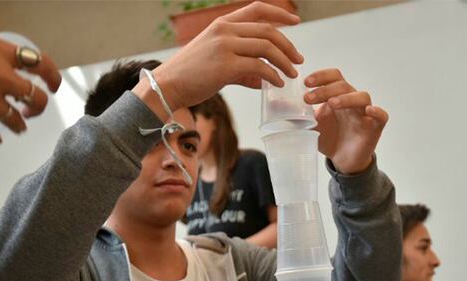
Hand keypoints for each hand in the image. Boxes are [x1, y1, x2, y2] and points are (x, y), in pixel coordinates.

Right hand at [134, 1, 302, 118]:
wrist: (168, 85)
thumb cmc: (191, 75)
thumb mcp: (215, 59)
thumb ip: (241, 66)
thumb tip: (263, 79)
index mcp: (222, 24)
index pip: (257, 9)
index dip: (280, 14)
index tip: (295, 21)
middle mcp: (225, 30)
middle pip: (267, 31)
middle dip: (288, 46)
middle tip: (298, 60)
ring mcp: (225, 46)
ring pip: (266, 48)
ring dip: (284, 62)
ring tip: (291, 74)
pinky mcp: (226, 65)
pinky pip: (259, 67)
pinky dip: (272, 76)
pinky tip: (277, 83)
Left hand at [304, 68, 387, 174]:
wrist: (342, 160)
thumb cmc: (329, 138)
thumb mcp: (308, 125)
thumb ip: (294, 114)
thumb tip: (272, 104)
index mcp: (338, 95)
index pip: (334, 77)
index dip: (321, 76)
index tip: (306, 82)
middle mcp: (352, 100)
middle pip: (343, 85)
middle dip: (325, 90)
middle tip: (308, 99)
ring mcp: (364, 113)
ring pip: (362, 97)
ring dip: (346, 98)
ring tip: (331, 105)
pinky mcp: (374, 128)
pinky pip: (381, 116)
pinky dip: (377, 112)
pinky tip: (369, 111)